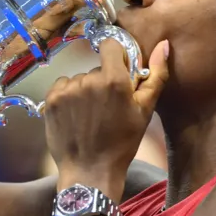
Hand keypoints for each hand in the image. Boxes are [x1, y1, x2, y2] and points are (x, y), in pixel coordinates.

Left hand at [45, 39, 169, 193]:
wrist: (90, 171)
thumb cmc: (122, 143)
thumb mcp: (145, 111)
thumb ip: (156, 76)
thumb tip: (163, 45)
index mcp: (114, 80)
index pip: (111, 45)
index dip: (116, 56)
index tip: (118, 72)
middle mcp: (89, 80)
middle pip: (97, 68)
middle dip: (103, 81)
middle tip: (107, 107)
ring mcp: (68, 90)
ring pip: (80, 79)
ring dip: (85, 91)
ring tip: (90, 116)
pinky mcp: (52, 99)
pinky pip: (63, 86)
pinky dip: (69, 96)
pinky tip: (76, 116)